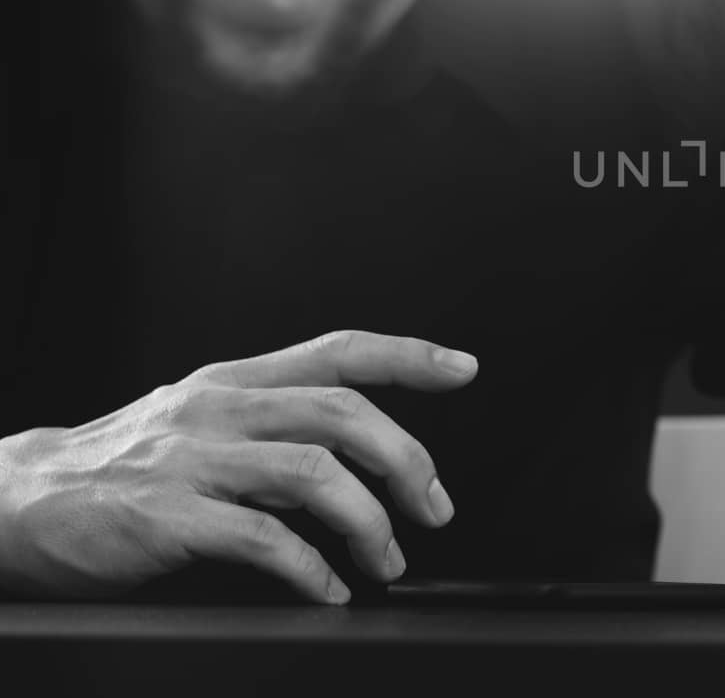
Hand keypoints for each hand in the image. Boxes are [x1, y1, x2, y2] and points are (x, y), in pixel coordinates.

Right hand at [0, 330, 476, 603]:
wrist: (16, 501)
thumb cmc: (118, 468)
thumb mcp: (200, 423)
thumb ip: (273, 426)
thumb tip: (361, 456)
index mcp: (234, 382)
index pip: (338, 350)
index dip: (408, 354)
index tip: (463, 369)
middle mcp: (220, 409)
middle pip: (344, 413)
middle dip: (408, 460)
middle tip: (435, 508)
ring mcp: (193, 459)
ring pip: (314, 471)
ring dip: (369, 521)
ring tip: (386, 560)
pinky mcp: (167, 515)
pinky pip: (261, 538)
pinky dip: (308, 567)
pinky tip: (326, 589)